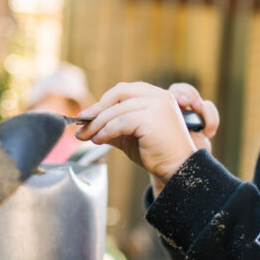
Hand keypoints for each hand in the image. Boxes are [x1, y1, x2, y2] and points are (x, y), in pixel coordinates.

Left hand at [75, 82, 217, 186]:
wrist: (178, 169)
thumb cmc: (157, 153)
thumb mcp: (132, 136)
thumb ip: (114, 126)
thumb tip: (88, 126)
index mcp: (157, 96)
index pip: (124, 91)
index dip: (104, 101)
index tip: (87, 115)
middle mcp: (159, 96)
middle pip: (118, 94)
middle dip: (97, 108)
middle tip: (81, 122)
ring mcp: (156, 105)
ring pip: (116, 110)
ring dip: (97, 124)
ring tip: (86, 136)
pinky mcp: (151, 119)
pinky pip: (120, 123)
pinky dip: (105, 131)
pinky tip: (98, 140)